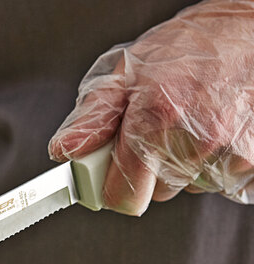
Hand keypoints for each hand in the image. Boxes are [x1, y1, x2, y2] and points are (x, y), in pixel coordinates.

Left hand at [49, 0, 253, 214]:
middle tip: (163, 129)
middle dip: (152, 169)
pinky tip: (217, 131)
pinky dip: (213, 164)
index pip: (123, 197)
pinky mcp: (252, 163)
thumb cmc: (189, 48)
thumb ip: (91, 118)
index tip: (112, 175)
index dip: (113, 188)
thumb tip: (64, 150)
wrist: (251, 29)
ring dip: (185, 164)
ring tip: (194, 123)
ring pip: (187, 187)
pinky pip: (218, 182)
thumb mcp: (125, 72)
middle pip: (156, 194)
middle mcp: (196, 139)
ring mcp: (230, 153)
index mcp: (156, 119)